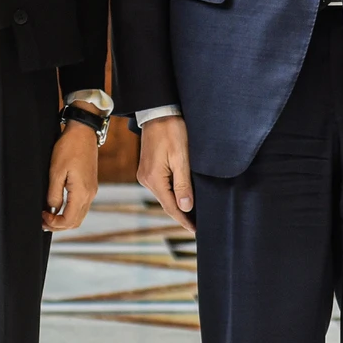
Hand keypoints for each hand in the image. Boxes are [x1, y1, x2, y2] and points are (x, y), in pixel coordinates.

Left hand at [43, 109, 100, 231]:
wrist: (83, 133)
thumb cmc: (69, 149)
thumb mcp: (56, 172)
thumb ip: (54, 194)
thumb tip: (52, 209)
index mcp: (82, 193)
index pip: (69, 220)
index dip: (54, 223)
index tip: (42, 216)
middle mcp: (90, 194)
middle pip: (75, 222)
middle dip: (58, 225)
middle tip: (42, 220)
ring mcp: (92, 190)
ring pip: (79, 215)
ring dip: (64, 219)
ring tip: (48, 215)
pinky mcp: (91, 186)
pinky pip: (81, 206)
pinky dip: (70, 211)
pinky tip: (58, 206)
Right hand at [137, 114, 194, 231]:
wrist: (158, 112)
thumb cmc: (172, 131)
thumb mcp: (182, 158)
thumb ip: (183, 184)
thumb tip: (186, 207)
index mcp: (154, 179)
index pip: (171, 206)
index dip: (184, 220)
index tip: (196, 230)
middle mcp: (146, 179)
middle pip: (166, 203)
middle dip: (182, 214)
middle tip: (198, 225)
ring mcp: (145, 174)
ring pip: (164, 195)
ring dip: (177, 204)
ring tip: (193, 214)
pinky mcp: (148, 168)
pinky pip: (161, 186)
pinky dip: (172, 193)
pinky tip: (182, 196)